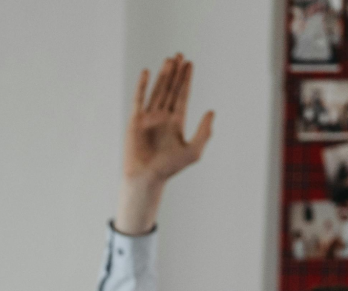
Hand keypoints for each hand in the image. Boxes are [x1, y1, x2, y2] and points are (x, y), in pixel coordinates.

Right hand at [125, 55, 212, 183]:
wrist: (146, 178)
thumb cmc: (169, 168)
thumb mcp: (194, 151)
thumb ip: (204, 132)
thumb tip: (212, 111)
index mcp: (176, 122)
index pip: (182, 96)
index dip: (186, 80)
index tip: (189, 64)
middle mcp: (162, 117)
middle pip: (170, 89)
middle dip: (176, 73)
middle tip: (180, 55)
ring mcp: (148, 118)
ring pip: (157, 91)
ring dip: (163, 75)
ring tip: (169, 59)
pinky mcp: (135, 120)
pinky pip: (139, 99)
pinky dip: (142, 86)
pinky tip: (147, 72)